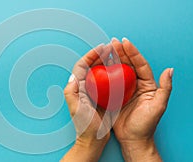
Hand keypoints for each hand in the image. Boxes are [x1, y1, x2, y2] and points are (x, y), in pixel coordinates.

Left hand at [61, 44, 112, 161]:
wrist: (93, 139)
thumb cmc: (84, 125)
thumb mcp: (76, 108)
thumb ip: (71, 92)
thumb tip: (73, 76)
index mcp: (77, 87)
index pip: (82, 65)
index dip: (91, 54)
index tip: (102, 47)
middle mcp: (85, 87)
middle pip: (92, 66)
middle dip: (100, 55)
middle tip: (111, 47)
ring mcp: (94, 91)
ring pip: (101, 72)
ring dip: (108, 62)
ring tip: (117, 54)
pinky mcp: (102, 97)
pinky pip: (109, 81)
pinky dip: (114, 74)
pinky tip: (122, 70)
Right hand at [111, 38, 172, 161]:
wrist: (133, 139)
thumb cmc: (146, 125)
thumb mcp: (158, 107)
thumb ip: (165, 88)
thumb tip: (170, 70)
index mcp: (147, 84)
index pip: (140, 64)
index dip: (133, 52)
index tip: (125, 42)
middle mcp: (135, 84)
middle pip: (128, 64)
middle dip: (120, 52)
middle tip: (112, 42)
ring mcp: (124, 89)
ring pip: (118, 70)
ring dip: (112, 59)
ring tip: (105, 50)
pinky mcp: (114, 96)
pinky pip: (109, 81)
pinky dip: (104, 73)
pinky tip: (98, 66)